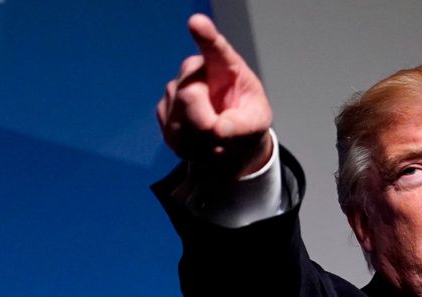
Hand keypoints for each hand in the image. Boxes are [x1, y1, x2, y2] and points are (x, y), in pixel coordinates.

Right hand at [157, 14, 272, 176]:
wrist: (230, 142)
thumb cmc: (247, 122)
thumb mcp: (257, 124)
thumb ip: (245, 127)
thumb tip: (219, 130)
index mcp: (225, 66)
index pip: (214, 48)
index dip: (205, 35)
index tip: (197, 23)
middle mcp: (196, 72)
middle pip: (189, 96)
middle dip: (206, 124)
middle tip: (223, 137)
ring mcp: (176, 90)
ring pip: (180, 120)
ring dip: (202, 141)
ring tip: (217, 140)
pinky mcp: (164, 111)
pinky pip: (174, 135)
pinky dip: (192, 148)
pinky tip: (202, 143)